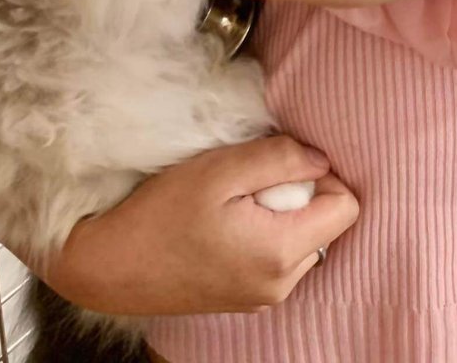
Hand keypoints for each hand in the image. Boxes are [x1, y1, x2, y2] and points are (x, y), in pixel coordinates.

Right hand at [39, 137, 358, 316]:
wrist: (111, 265)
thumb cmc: (161, 213)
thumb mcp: (220, 170)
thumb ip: (279, 159)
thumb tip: (321, 159)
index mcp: (281, 252)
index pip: (346, 206)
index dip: (324, 174)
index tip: (284, 161)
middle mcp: (280, 284)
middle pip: (326, 225)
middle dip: (301, 194)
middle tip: (252, 179)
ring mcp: (263, 296)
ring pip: (303, 241)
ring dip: (282, 213)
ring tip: (235, 200)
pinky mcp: (244, 298)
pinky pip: (277, 257)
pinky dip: (263, 233)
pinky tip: (225, 221)